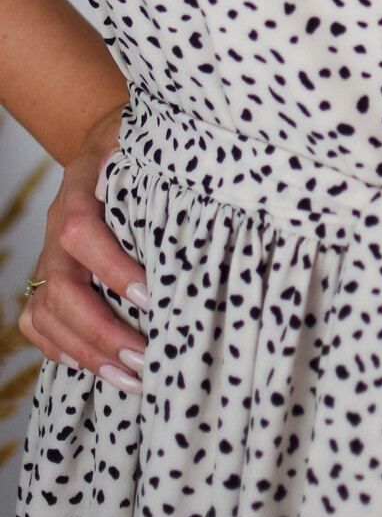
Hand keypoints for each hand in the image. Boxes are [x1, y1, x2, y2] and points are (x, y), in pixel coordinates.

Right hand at [18, 102, 148, 394]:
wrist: (105, 141)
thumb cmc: (139, 144)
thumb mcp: (150, 138)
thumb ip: (166, 157)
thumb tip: (210, 178)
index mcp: (81, 187)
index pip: (81, 230)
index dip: (110, 266)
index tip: (149, 296)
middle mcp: (57, 225)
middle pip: (62, 284)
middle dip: (101, 327)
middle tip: (143, 356)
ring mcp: (49, 253)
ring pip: (47, 310)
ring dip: (86, 349)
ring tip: (131, 377)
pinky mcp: (48, 275)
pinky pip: (35, 318)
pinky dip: (57, 346)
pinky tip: (91, 366)